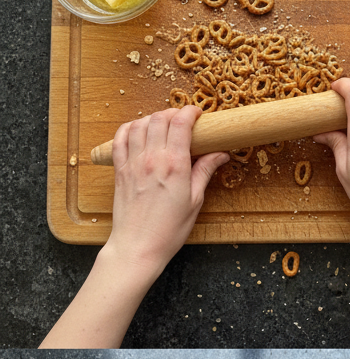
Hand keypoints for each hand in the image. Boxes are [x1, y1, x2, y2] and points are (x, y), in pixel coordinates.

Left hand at [107, 106, 227, 278]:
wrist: (138, 245)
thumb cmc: (169, 229)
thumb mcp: (195, 201)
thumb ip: (204, 172)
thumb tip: (220, 155)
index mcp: (174, 166)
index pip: (180, 124)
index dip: (190, 113)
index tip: (198, 114)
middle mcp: (151, 159)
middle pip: (159, 119)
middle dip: (173, 113)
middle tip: (183, 119)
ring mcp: (132, 162)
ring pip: (139, 124)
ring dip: (152, 118)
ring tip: (163, 124)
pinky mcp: (120, 169)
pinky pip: (120, 138)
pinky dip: (129, 128)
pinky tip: (138, 130)